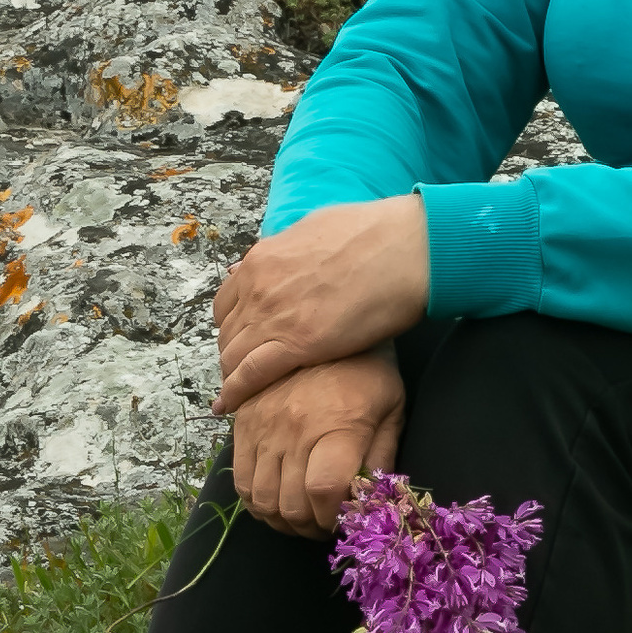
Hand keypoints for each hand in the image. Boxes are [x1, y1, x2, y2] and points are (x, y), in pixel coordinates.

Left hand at [213, 195, 429, 414]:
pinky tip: (232, 406)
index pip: (226, 304)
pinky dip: (237, 392)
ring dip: (233, 375)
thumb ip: (290, 246)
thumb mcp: (316, 226)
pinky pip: (251, 374)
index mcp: (263, 259)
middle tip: (244, 371)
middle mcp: (259, 287)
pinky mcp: (297, 344)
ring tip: (239, 393)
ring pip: (233, 356)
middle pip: (227, 333)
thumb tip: (279, 250)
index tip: (243, 339)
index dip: (232, 326)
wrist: (405, 247)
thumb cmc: (375, 233)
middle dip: (232, 354)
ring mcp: (274, 316)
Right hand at [232, 349, 406, 536]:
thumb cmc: (368, 369)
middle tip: (324, 523)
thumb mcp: (392, 408)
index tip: (344, 518)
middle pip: (290, 505)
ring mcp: (264, 427)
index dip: (333, 517)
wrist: (323, 321)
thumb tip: (369, 502)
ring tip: (300, 515)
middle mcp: (295, 430)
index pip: (325, 492)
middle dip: (310, 527)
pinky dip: (256, 501)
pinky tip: (276, 498)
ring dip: (281, 520)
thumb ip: (382, 457)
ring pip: (260, 499)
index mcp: (338, 426)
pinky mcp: (243, 423)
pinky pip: (239, 480)